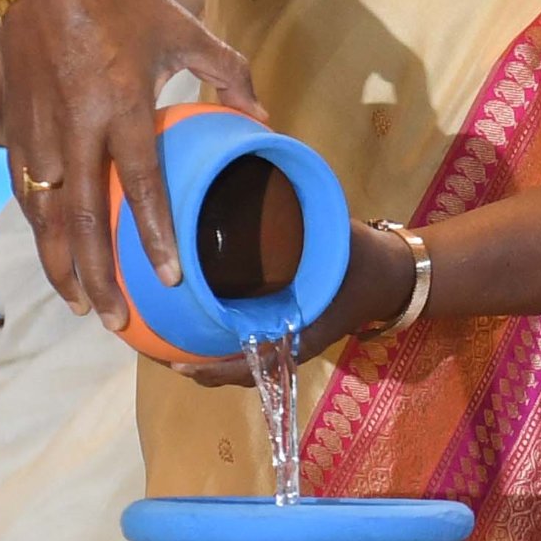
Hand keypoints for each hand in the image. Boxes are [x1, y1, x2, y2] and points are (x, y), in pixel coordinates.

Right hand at [0, 0, 264, 326]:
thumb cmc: (123, 2)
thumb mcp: (185, 29)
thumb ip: (229, 74)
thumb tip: (264, 120)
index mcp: (123, 102)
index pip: (141, 182)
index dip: (154, 233)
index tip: (166, 275)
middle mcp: (77, 125)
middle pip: (84, 218)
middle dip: (97, 276)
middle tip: (115, 321)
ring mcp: (41, 131)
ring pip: (46, 216)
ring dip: (60, 266)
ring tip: (81, 307)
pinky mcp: (16, 128)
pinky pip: (26, 192)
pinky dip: (39, 231)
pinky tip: (55, 258)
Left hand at [168, 220, 418, 383]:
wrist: (387, 276)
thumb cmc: (358, 258)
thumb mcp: (328, 238)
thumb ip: (294, 215)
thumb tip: (261, 169)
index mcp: (298, 334)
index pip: (247, 366)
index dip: (210, 369)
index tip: (175, 361)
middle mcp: (287, 346)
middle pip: (232, 371)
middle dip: (194, 365)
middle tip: (153, 348)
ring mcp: (286, 344)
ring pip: (237, 363)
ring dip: (203, 358)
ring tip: (163, 340)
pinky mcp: (285, 334)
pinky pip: (245, 349)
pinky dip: (219, 346)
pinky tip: (193, 324)